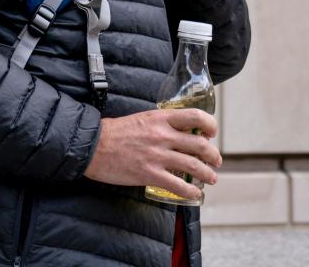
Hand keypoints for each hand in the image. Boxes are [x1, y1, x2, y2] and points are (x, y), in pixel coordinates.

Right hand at [82, 108, 221, 200]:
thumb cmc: (114, 132)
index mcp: (160, 118)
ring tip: (211, 178)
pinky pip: (178, 185)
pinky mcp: (149, 174)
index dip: (210, 124)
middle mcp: (162, 135)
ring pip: (193, 165)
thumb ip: (160, 124)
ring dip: (207, 174)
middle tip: (216, 160)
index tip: (211, 133)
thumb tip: (177, 131)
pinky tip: (195, 194)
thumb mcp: (142, 118)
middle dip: (213, 154)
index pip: (195, 116)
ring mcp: (157, 155)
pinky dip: (191, 191)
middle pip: (200, 143)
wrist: (92, 145)